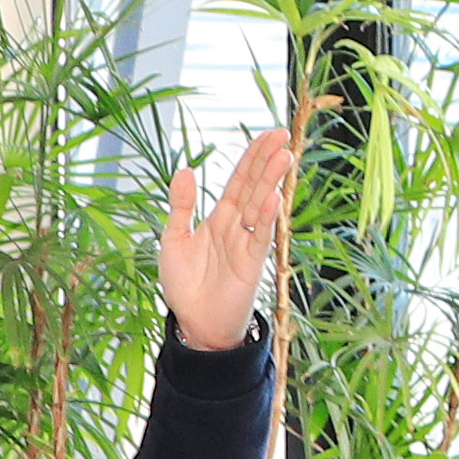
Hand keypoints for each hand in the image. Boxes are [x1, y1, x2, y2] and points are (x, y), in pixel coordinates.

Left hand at [158, 124, 299, 353]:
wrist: (194, 323)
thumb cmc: (185, 284)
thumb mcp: (174, 239)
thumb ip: (181, 206)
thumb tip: (185, 169)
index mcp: (219, 218)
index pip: (239, 181)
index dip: (251, 157)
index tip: (266, 135)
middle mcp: (237, 226)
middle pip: (254, 187)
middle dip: (267, 161)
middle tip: (281, 135)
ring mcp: (246, 243)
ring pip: (261, 206)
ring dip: (271, 182)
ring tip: (283, 156)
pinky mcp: (251, 263)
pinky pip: (261, 236)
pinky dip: (267, 217)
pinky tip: (274, 197)